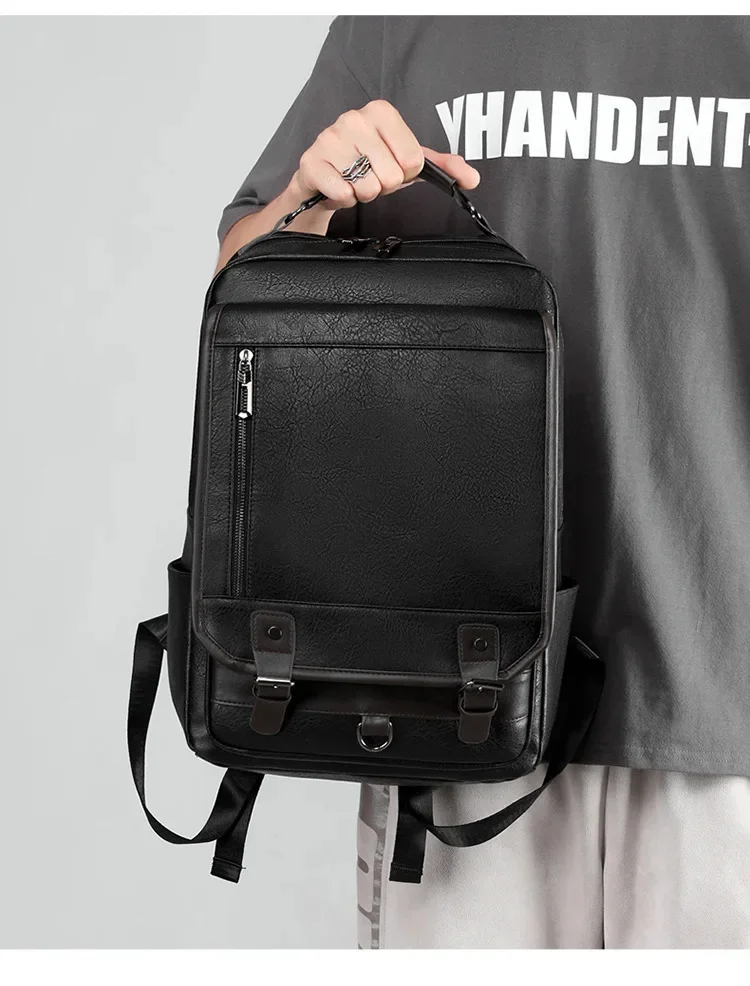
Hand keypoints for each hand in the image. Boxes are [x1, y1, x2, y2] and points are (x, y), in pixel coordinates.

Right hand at [291, 99, 479, 214]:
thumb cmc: (366, 165)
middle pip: (391, 177)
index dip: (404, 173)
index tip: (389, 165)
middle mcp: (354, 118)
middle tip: (369, 176)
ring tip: (352, 181)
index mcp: (381, 112)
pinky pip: (343, 195)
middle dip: (382, 185)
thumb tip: (472, 178)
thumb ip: (442, 166)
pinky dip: (343, 199)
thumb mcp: (406, 161)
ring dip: (362, 194)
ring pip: (367, 188)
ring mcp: (330, 139)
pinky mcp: (312, 163)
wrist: (322, 177)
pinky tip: (337, 186)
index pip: (413, 160)